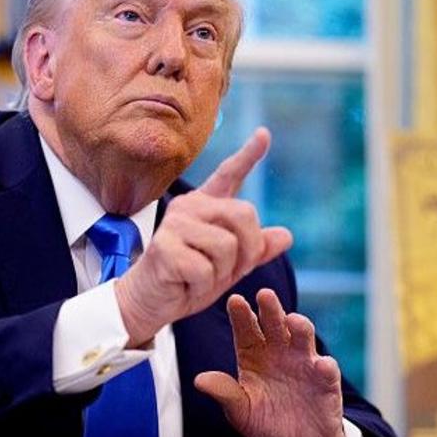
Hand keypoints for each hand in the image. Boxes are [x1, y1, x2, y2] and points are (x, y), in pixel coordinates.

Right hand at [113, 127, 292, 345]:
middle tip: (226, 270)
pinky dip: (202, 286)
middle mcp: (188, 207)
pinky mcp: (164, 248)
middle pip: (244, 214)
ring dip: (222, 272)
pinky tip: (185, 284)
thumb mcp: (229, 266)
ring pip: (227, 245)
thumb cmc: (188, 281)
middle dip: (247, 250)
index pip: (229, 175)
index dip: (249, 154)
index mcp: (204, 206)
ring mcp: (174, 225)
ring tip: (199, 276)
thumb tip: (287, 235)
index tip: (265, 134)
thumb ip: (255, 250)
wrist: (150, 303)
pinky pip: (206, 269)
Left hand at [195, 289, 347, 436]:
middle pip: (274, 325)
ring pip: (303, 338)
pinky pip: (326, 371)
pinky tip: (322, 365)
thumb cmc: (264, 423)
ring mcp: (304, 364)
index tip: (235, 301)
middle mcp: (279, 352)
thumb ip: (224, 392)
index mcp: (254, 355)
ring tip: (293, 321)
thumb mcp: (239, 410)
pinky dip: (325, 367)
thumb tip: (199, 380)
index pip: (246, 330)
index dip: (241, 316)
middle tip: (265, 295)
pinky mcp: (325, 382)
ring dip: (300, 327)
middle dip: (270, 309)